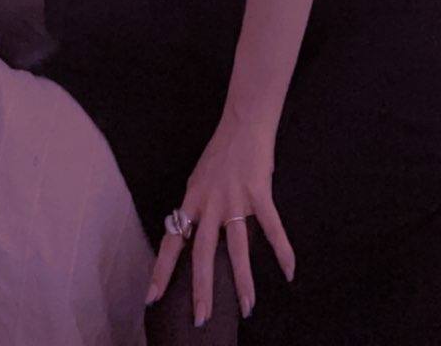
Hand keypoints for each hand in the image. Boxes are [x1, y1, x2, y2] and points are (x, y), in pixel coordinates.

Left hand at [144, 114, 294, 327]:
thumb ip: (197, 208)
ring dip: (243, 281)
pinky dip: (282, 250)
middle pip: (202, 253)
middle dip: (201, 289)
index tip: (151, 299)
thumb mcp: (199, 180)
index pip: (171, 241)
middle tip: (201, 319)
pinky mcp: (259, 191)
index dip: (161, 271)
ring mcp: (234, 198)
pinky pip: (272, 226)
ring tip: (246, 308)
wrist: (243, 121)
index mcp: (192, 200)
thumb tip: (191, 237)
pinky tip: (289, 271)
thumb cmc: (222, 152)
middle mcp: (209, 202)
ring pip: (237, 248)